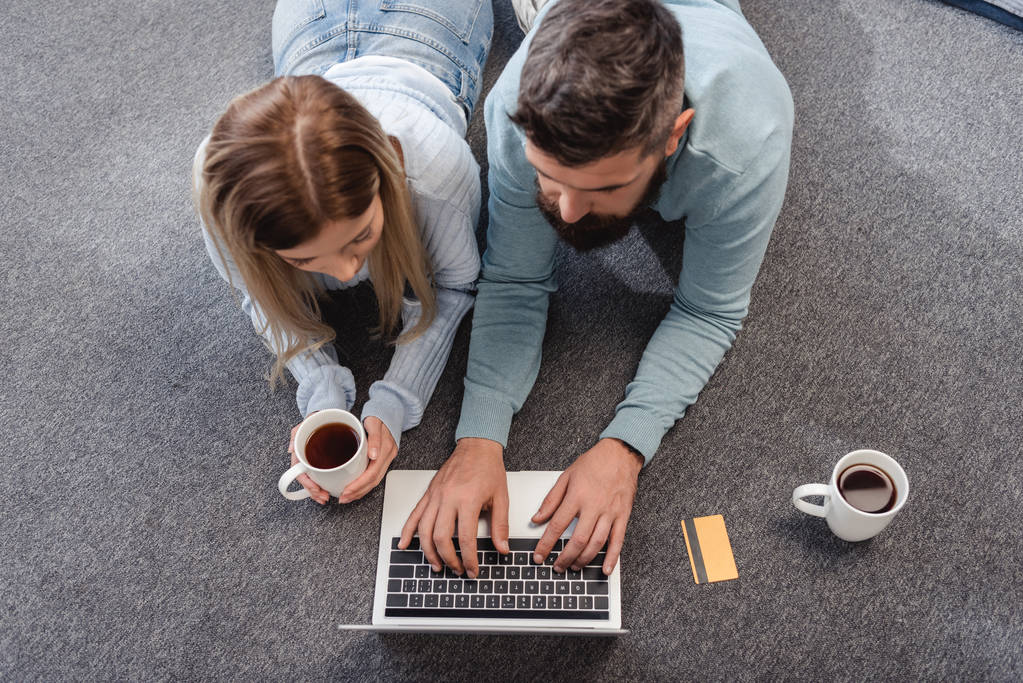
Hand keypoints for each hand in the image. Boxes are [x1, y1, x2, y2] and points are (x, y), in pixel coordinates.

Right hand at [288, 419, 327, 504]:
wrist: (324, 414)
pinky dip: (325, 484)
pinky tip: (330, 489)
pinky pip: (322, 476)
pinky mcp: (322, 462)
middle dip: (314, 492)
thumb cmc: (313, 419)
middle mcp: (305, 460)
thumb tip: (290, 449)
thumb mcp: (304, 423)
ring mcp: (313, 462)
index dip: (307, 484)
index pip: (300, 474)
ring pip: (314, 481)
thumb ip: (296, 434)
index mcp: (299, 454)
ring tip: (326, 497)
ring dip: (319, 492)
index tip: (316, 489)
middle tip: (324, 497)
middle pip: (307, 481)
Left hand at [338, 416, 397, 502]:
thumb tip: (374, 456)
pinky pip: (375, 476)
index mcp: (386, 450)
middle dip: (358, 492)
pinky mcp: (383, 460)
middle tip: (344, 498)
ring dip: (361, 491)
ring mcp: (387, 459)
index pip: (372, 474)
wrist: (388, 412)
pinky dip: (364, 485)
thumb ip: (375, 439)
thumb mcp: (373, 423)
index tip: (346, 491)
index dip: (359, 485)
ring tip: (347, 496)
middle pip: (373, 481)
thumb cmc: (378, 417)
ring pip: (375, 481)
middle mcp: (388, 456)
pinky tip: (355, 488)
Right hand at [398, 438, 508, 577]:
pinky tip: (405, 545)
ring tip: (437, 565)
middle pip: (440, 537)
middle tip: (458, 570)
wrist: (476, 446)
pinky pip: (414, 515)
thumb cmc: (489, 469)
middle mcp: (448, 498)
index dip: (469, 559)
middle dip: (448, 559)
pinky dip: (408, 532)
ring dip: (429, 552)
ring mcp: (435, 496)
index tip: (473, 570)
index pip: (465, 538)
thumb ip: (500, 525)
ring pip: (424, 530)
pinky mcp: (429, 493)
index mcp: (468, 500)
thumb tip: (503, 548)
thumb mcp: (502, 498)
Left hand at [532, 438, 643, 575]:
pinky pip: (618, 540)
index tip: (539, 556)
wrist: (620, 454)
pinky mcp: (623, 516)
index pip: (557, 525)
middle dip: (565, 557)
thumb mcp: (566, 476)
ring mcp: (610, 512)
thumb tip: (537, 518)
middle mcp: (594, 506)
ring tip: (574, 567)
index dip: (546, 544)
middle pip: (578, 539)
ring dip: (584, 559)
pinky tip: (604, 569)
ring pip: (596, 543)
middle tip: (557, 567)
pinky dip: (612, 557)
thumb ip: (551, 500)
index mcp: (577, 496)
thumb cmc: (593, 463)